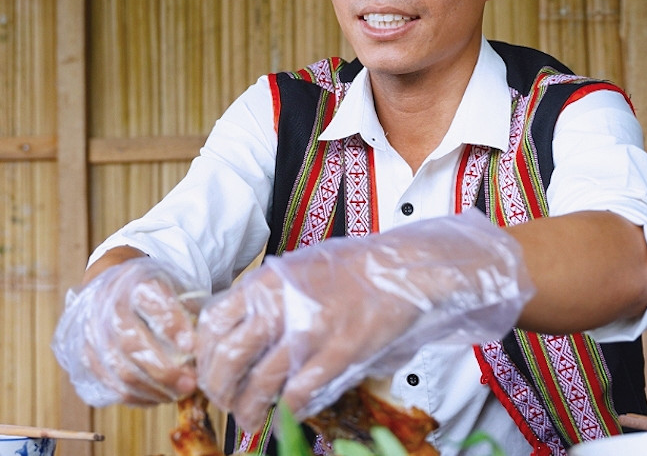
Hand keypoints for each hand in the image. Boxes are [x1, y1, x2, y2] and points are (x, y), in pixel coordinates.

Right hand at [52, 256, 204, 405]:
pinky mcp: (83, 353)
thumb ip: (189, 309)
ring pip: (118, 368)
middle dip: (164, 369)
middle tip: (190, 383)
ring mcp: (91, 330)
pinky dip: (134, 396)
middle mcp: (107, 304)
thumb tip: (204, 345)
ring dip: (151, 388)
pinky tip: (156, 397)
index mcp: (136, 281)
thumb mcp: (174, 284)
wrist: (110, 282)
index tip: (193, 347)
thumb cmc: (152, 288)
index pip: (153, 305)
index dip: (173, 327)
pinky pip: (107, 382)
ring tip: (177, 394)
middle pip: (132, 343)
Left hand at [195, 209, 534, 430]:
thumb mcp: (298, 267)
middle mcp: (282, 306)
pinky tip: (288, 413)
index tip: (208, 369)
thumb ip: (265, 295)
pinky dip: (287, 410)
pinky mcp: (338, 355)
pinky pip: (298, 393)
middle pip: (227, 359)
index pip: (212, 323)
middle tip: (224, 402)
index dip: (203, 355)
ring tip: (250, 418)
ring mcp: (310, 332)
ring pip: (259, 384)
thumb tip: (235, 329)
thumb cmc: (355, 267)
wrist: (404, 269)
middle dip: (219, 389)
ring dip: (249, 409)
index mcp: (267, 281)